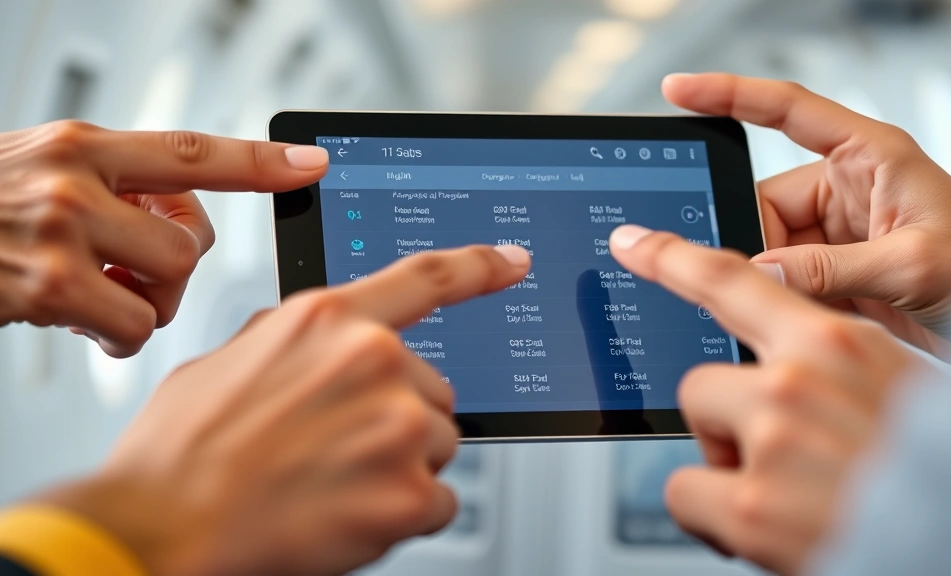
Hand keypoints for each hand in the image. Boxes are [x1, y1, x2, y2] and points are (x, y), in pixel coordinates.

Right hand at [0, 120, 328, 356]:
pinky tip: (80, 321)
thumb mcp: (41, 170)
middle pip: (193, 238)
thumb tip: (183, 217)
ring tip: (97, 297)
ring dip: (146, 305)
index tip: (312, 163)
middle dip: (174, 271)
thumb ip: (113, 185)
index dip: (259, 160)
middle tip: (129, 274)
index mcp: (85, 145)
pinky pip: (132, 326)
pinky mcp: (46, 285)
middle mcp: (78, 179)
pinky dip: (116, 336)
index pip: (191, 150)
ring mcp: (62, 230)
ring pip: (170, 282)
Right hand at [34, 244, 530, 575]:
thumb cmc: (183, 452)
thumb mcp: (232, 359)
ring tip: (330, 482)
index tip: (514, 261)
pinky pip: (439, 501)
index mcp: (330, 319)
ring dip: (400, 467)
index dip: (481, 266)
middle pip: (434, 390)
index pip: (428, 278)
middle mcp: (375, 360)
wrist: (158, 528)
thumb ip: (300, 342)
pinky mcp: (411, 492)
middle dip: (398, 418)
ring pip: (439, 446)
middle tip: (333, 447)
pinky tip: (346, 513)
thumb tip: (328, 345)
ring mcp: (399, 426)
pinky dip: (402, 514)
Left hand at [610, 225, 925, 575]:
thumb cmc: (937, 471)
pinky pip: (683, 491)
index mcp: (838, 344)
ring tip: (785, 494)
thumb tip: (782, 366)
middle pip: (700, 378)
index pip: (733, 281)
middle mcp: (797, 381)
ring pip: (696, 432)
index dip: (672, 259)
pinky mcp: (747, 505)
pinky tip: (765, 526)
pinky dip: (712, 514)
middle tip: (778, 457)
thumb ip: (832, 368)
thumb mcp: (893, 388)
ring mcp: (770, 439)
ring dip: (726, 464)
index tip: (631, 242)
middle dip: (726, 419)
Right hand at [663, 73, 950, 357]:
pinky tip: (783, 317)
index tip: (679, 90)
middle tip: (736, 271)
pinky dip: (780, 297)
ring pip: (770, 247)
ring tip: (784, 306)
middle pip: (765, 200)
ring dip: (769, 277)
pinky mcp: (837, 272)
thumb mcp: (911, 263)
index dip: (730, 94)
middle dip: (749, 236)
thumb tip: (758, 271)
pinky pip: (787, 278)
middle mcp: (849, 189)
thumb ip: (830, 269)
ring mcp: (840, 234)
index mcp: (870, 157)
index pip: (788, 111)